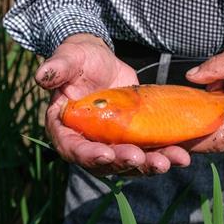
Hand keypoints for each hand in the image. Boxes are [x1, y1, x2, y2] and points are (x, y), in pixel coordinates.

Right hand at [37, 34, 190, 175]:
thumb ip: (57, 67)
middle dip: (126, 163)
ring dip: (150, 165)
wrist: (100, 58)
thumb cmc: (78, 57)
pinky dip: (163, 154)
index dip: (88, 155)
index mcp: (64, 127)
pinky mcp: (131, 138)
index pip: (72, 148)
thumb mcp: (68, 58)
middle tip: (144, 159)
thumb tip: (42, 75)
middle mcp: (86, 142)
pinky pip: (147, 151)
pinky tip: (181, 153)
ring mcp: (110, 143)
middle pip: (105, 162)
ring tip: (172, 161)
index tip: (107, 154)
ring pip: (129, 162)